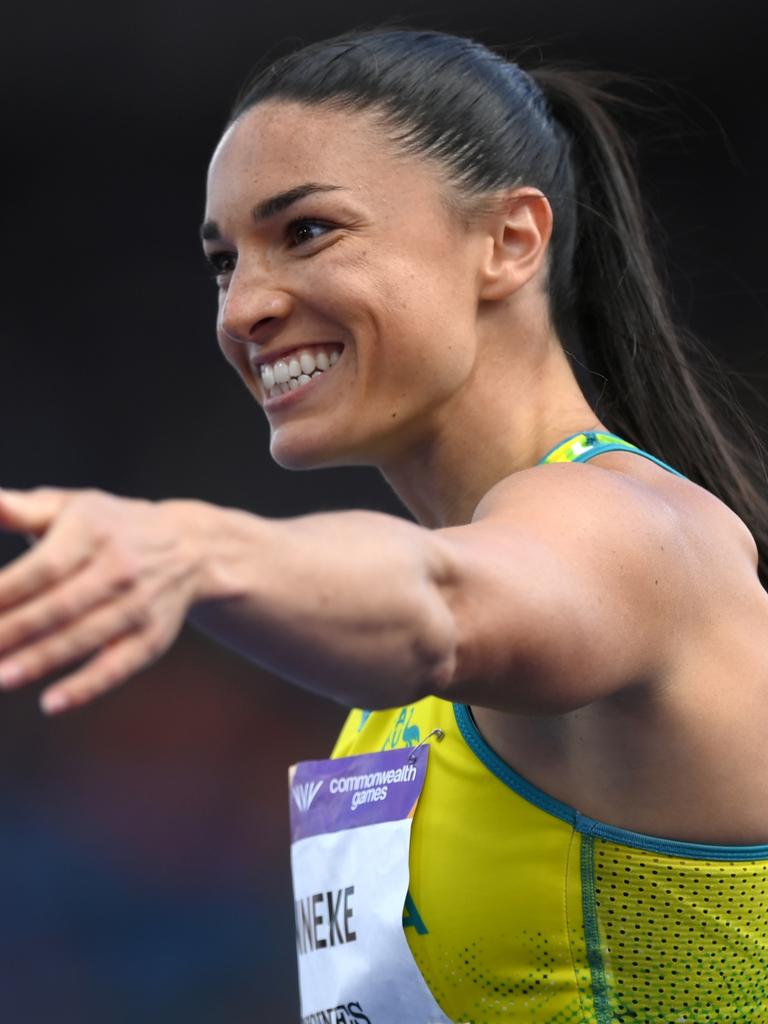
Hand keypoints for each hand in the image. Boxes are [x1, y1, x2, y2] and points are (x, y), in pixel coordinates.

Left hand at [0, 488, 202, 714]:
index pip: (45, 566)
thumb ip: (22, 510)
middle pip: (60, 605)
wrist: (192, 548)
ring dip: (39, 661)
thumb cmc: (109, 527)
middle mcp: (120, 568)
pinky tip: (51, 703)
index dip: (6, 591)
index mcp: (93, 530)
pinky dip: (86, 686)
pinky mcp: (152, 638)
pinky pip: (117, 666)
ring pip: (84, 638)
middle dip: (12, 631)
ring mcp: (139, 605)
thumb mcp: (71, 507)